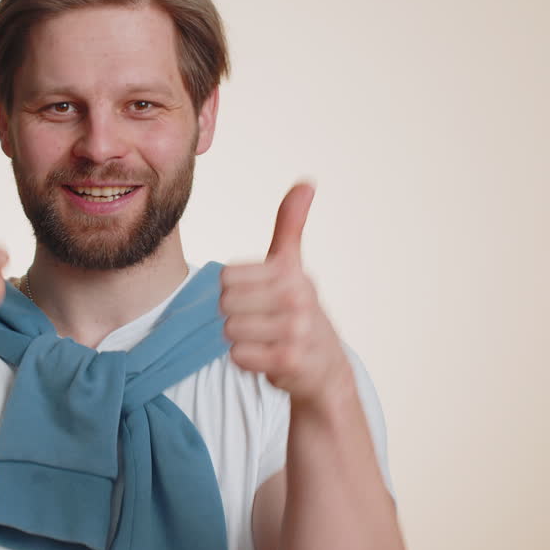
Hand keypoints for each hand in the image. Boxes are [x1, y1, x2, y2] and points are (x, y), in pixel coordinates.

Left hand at [219, 183, 353, 405]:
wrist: (325, 366)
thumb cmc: (298, 310)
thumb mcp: (293, 266)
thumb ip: (291, 225)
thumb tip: (306, 182)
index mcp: (292, 272)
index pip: (226, 277)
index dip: (234, 291)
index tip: (258, 298)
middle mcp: (298, 298)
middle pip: (225, 304)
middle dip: (236, 316)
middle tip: (260, 322)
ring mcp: (297, 330)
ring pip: (229, 330)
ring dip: (241, 339)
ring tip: (265, 339)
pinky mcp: (290, 360)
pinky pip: (239, 355)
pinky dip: (247, 360)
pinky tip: (268, 357)